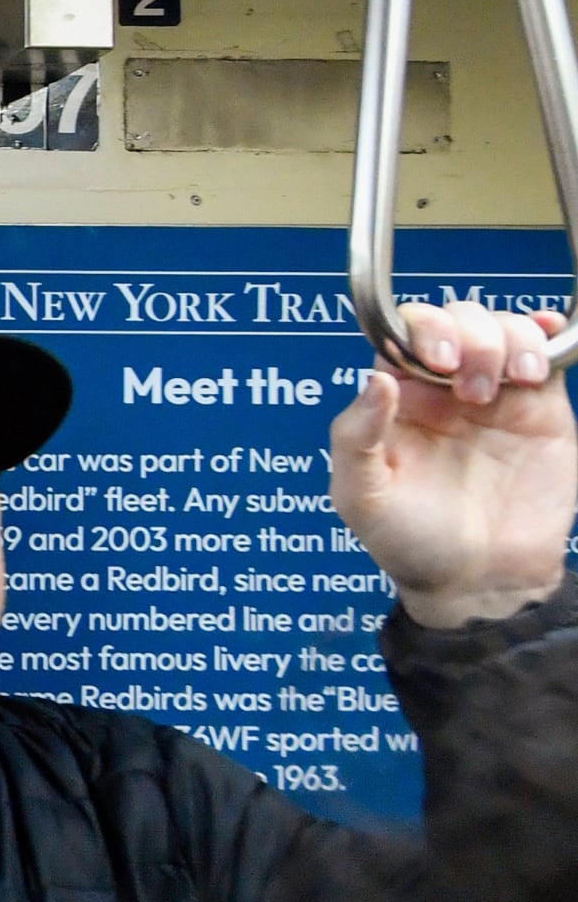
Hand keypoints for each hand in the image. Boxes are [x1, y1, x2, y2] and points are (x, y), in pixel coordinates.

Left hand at [330, 300, 576, 627]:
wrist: (480, 581)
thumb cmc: (410, 542)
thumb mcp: (361, 498)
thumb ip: (355, 439)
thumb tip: (375, 379)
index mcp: (395, 402)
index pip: (403, 337)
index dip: (420, 332)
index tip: (434, 360)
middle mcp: (442, 390)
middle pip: (457, 320)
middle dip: (467, 334)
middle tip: (470, 387)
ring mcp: (494, 394)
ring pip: (503, 328)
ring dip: (507, 340)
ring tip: (508, 384)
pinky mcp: (540, 407)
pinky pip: (546, 352)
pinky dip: (545, 336)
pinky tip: (541, 358)